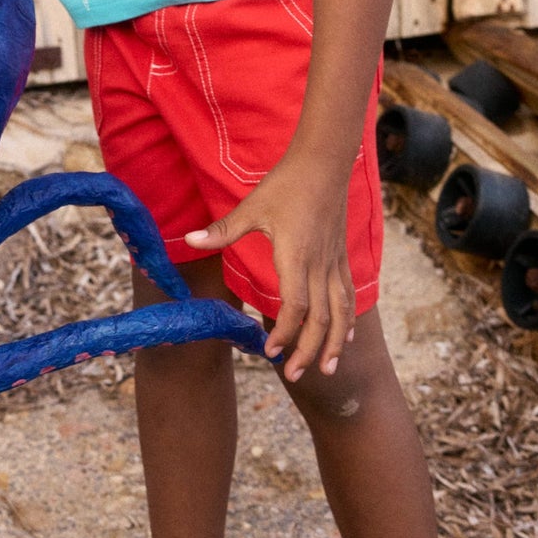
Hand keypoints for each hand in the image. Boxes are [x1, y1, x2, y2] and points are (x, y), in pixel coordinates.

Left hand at [184, 151, 355, 382]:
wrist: (324, 162)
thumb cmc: (285, 184)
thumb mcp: (251, 207)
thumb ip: (223, 230)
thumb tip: (189, 238)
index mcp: (296, 256)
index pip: (295, 306)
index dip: (284, 332)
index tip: (270, 352)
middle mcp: (320, 265)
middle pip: (320, 319)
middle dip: (308, 350)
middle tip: (294, 375)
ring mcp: (334, 262)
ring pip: (341, 312)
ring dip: (334, 343)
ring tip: (327, 369)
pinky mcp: (342, 257)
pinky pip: (348, 296)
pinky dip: (348, 320)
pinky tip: (347, 336)